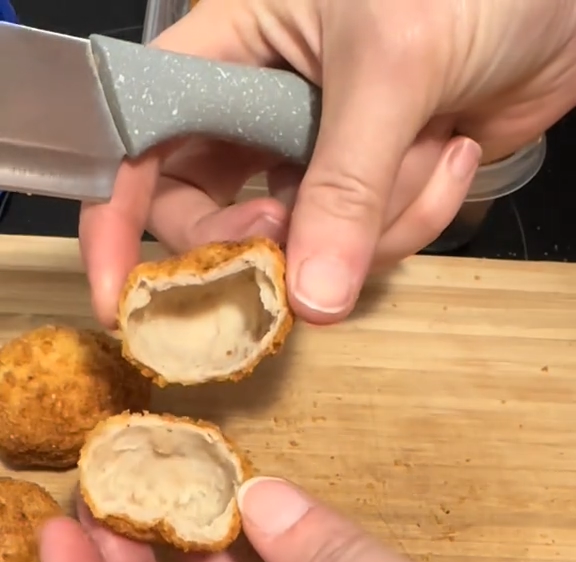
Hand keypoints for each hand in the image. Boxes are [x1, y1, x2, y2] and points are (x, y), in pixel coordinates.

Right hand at [80, 0, 575, 326]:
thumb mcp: (392, 64)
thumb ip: (346, 184)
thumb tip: (310, 297)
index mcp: (233, 50)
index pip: (141, 140)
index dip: (117, 218)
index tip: (123, 298)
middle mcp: (264, 111)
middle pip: (215, 217)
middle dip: (268, 240)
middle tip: (297, 230)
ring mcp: (320, 157)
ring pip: (307, 246)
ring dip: (379, 221)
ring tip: (436, 144)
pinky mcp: (374, 190)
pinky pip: (370, 247)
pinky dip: (419, 217)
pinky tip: (457, 149)